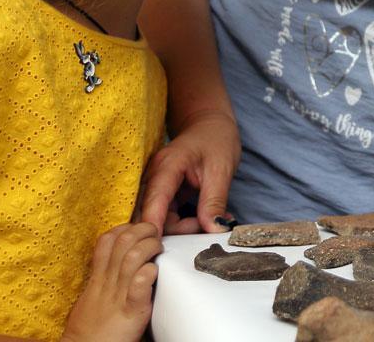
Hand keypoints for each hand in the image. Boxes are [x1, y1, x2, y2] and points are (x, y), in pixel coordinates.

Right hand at [60, 222, 161, 341]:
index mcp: (97, 278)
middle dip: (143, 230)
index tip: (138, 230)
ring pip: (133, 257)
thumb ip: (105, 277)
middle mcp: (107, 283)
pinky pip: (140, 285)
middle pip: (123, 241)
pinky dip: (150, 273)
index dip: (125, 227)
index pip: (107, 240)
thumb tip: (120, 261)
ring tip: (159, 250)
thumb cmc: (91, 328)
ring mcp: (119, 296)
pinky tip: (155, 272)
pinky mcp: (132, 311)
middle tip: (155, 235)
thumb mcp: (92, 296)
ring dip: (150, 246)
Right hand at [138, 110, 239, 233]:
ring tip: (210, 221)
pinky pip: (167, 214)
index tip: (161, 251)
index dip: (154, 229)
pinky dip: (184, 221)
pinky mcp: (164, 191)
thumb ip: (214, 201)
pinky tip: (204, 218)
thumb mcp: (221, 169)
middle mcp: (155, 177)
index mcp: (166, 167)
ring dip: (183, 228)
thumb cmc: (217, 138)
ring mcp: (157, 185)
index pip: (153, 203)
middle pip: (153, 216)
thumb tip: (213, 230)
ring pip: (160, 219)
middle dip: (177, 230)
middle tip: (206, 228)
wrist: (211, 123)